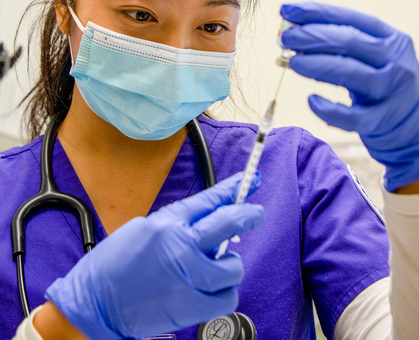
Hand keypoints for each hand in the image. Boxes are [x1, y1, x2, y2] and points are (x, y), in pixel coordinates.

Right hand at [45, 172, 264, 338]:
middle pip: (229, 222)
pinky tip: (211, 289)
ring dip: (230, 265)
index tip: (251, 180)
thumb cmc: (117, 263)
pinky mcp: (191, 306)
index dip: (235, 188)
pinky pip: (228, 297)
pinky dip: (224, 293)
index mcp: (168, 223)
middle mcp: (181, 246)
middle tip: (256, 213)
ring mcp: (188, 277)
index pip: (210, 199)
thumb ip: (180, 224)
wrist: (94, 303)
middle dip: (249, 214)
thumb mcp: (146, 228)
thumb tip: (212, 222)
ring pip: (234, 266)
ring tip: (215, 268)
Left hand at [280, 1, 418, 191]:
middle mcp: (396, 61)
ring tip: (291, 61)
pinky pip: (352, 116)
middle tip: (285, 38)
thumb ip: (343, 45)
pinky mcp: (382, 120)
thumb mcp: (375, 57)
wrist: (417, 124)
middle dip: (312, 36)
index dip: (317, 13)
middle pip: (349, 42)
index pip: (351, 19)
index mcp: (392, 38)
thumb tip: (296, 32)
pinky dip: (329, 109)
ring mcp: (392, 92)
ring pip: (350, 74)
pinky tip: (311, 100)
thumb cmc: (385, 82)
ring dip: (316, 65)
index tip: (287, 11)